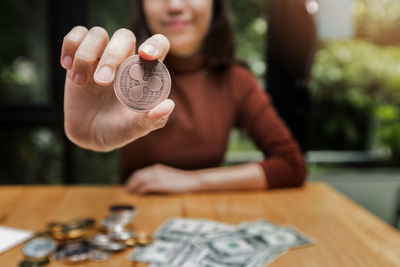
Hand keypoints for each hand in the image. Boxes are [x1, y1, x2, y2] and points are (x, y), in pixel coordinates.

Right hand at [61, 26, 173, 151]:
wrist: (91, 136)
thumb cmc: (120, 130)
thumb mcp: (136, 128)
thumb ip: (153, 119)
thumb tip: (168, 105)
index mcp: (145, 72)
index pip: (158, 44)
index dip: (155, 44)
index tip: (145, 55)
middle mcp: (125, 59)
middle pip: (124, 36)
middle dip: (112, 56)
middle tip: (102, 81)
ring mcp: (101, 56)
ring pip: (97, 34)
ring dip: (86, 55)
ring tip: (80, 83)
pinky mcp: (79, 58)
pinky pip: (75, 36)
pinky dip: (70, 46)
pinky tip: (67, 67)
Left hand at [124, 164, 201, 193]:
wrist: (192, 180)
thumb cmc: (182, 181)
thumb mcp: (168, 176)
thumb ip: (158, 178)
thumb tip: (149, 186)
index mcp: (157, 168)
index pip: (139, 173)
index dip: (132, 180)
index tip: (128, 186)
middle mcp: (156, 170)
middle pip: (137, 176)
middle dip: (130, 184)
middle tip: (125, 191)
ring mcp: (158, 177)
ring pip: (140, 180)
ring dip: (133, 187)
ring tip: (129, 194)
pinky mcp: (161, 184)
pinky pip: (146, 186)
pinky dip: (140, 190)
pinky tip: (138, 195)